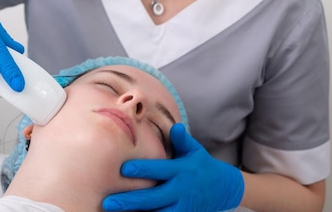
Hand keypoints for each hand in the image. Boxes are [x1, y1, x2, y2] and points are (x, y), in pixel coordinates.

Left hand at [103, 123, 243, 211]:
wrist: (223, 188)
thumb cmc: (200, 164)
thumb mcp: (194, 150)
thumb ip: (182, 140)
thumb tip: (175, 126)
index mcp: (182, 170)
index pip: (160, 170)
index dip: (142, 169)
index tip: (123, 169)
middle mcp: (181, 190)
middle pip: (153, 198)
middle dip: (130, 201)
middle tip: (108, 202)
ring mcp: (183, 206)